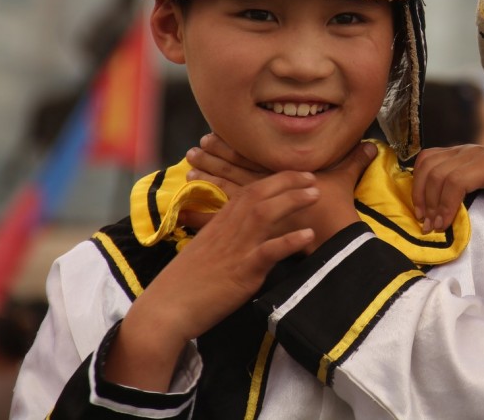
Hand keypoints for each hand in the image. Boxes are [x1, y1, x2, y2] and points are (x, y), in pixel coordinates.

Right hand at [105, 170, 319, 390]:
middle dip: (288, 182)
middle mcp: (228, 229)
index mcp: (220, 222)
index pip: (249, 191)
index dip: (274, 180)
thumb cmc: (186, 282)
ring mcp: (236, 248)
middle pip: (259, 194)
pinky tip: (308, 235)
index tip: (295, 174)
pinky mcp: (242, 271)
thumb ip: (228, 237)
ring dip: (292, 201)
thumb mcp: (207, 250)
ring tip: (316, 194)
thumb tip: (247, 233)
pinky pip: (268, 251)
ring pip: (265, 213)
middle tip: (312, 177)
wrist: (167, 308)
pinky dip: (289, 241)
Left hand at [183, 139, 375, 247]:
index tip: (211, 137)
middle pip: (234, 169)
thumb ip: (355, 160)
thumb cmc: (338, 208)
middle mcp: (267, 186)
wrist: (333, 238)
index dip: (230, 145)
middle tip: (193, 151)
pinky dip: (206, 213)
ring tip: (188, 174)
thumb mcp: (345, 179)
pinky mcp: (255, 226)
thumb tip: (372, 145)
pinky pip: (225, 218)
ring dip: (207, 180)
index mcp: (283, 170)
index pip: (251, 154)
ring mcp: (260, 207)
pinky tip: (188, 211)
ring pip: (227, 189)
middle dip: (213, 158)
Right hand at [413, 145, 483, 230]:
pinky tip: (422, 198)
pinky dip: (418, 178)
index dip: (445, 204)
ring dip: (420, 190)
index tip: (442, 227)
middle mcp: (472, 152)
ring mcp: (460, 150)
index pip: (456, 180)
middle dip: (430, 202)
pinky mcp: (453, 152)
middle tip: (430, 228)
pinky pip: (427, 158)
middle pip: (438, 173)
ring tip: (422, 215)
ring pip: (427, 163)